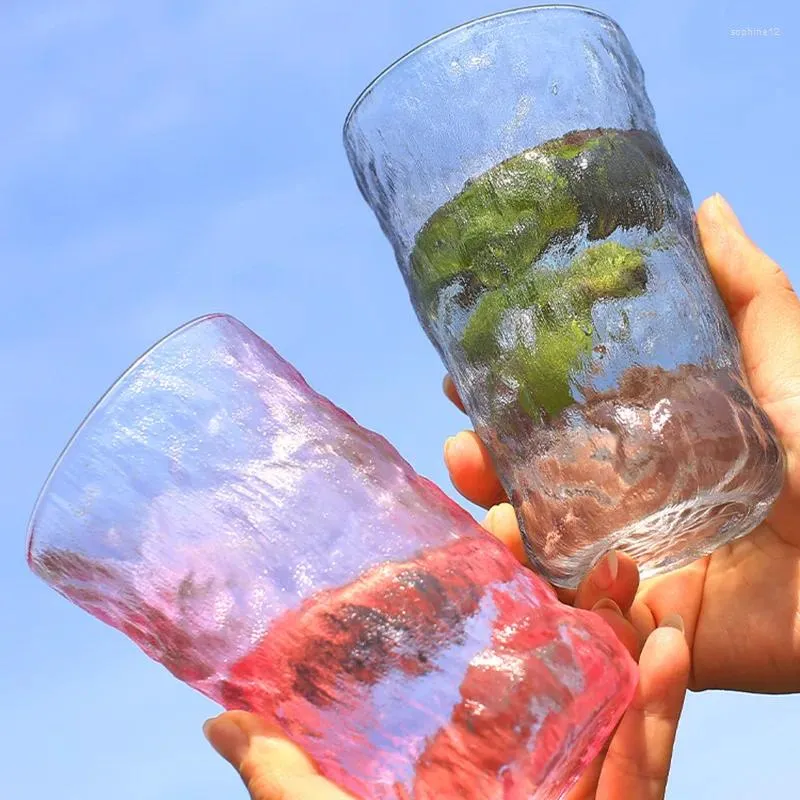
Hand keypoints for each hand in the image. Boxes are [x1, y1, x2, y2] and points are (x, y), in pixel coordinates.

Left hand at [203, 558, 688, 799]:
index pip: (491, 685)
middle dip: (576, 620)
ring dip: (627, 649)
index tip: (497, 554)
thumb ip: (286, 778)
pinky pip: (641, 772)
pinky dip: (657, 713)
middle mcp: (527, 781)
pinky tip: (662, 648)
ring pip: (612, 718)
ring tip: (629, 581)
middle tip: (577, 557)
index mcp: (469, 775)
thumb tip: (219, 721)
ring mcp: (571, 799)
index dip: (499, 619)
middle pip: (563, 690)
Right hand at [443, 193, 799, 692]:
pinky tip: (523, 558)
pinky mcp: (634, 621)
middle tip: (461, 446)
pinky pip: (569, 609)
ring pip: (535, 544)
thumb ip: (747, 296)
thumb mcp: (786, 369)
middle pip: (530, 483)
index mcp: (645, 446)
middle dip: (482, 463)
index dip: (505, 401)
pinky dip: (540, 587)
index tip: (460, 377)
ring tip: (488, 505)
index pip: (555, 421)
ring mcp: (624, 562)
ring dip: (496, 521)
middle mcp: (624, 501)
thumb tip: (705, 207)